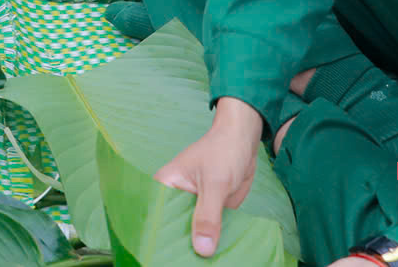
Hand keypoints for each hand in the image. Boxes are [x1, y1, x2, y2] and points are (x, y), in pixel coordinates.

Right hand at [155, 101, 264, 256]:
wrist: (243, 143)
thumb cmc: (223, 152)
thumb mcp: (215, 184)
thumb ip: (207, 216)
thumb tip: (202, 249)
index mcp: (165, 186)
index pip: (154, 217)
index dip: (158, 237)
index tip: (162, 257)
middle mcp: (175, 199)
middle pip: (172, 229)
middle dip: (180, 246)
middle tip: (184, 264)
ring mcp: (193, 207)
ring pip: (191, 234)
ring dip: (198, 246)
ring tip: (200, 265)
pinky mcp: (210, 213)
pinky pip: (208, 233)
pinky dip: (212, 243)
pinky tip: (216, 257)